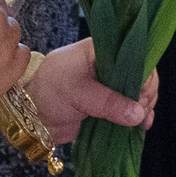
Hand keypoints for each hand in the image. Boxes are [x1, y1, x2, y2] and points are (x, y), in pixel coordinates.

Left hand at [26, 38, 157, 145]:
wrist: (30, 114)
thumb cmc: (49, 92)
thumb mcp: (78, 94)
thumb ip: (108, 102)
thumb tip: (139, 113)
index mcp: (101, 50)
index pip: (134, 56)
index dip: (143, 76)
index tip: (142, 97)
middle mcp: (109, 64)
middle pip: (140, 75)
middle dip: (145, 95)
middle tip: (141, 113)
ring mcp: (109, 84)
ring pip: (137, 92)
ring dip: (143, 107)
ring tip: (141, 122)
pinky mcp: (108, 102)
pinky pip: (130, 106)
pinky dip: (138, 115)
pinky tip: (142, 125)